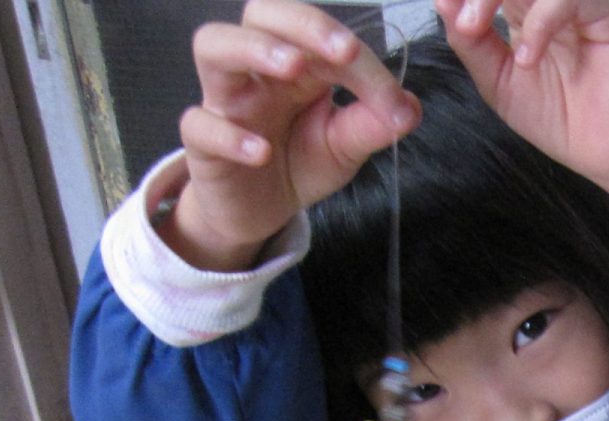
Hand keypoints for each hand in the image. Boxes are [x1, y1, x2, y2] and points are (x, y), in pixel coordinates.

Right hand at [169, 0, 419, 270]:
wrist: (261, 213)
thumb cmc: (299, 164)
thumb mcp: (343, 147)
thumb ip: (371, 126)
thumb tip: (409, 107)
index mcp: (297, 64)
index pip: (321, 37)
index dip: (358, 59)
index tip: (391, 97)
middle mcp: (257, 71)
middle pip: (260, 15)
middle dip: (303, 23)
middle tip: (343, 52)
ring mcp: (224, 101)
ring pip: (213, 46)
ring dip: (253, 48)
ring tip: (292, 68)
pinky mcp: (202, 143)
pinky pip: (199, 124)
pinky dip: (229, 134)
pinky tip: (260, 151)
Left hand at [437, 0, 608, 189]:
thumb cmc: (563, 120)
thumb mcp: (499, 82)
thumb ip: (471, 42)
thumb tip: (442, 1)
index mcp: (526, 5)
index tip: (443, 8)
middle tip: (459, 19)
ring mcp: (585, 0)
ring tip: (475, 29)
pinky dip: (541, 22)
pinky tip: (528, 57)